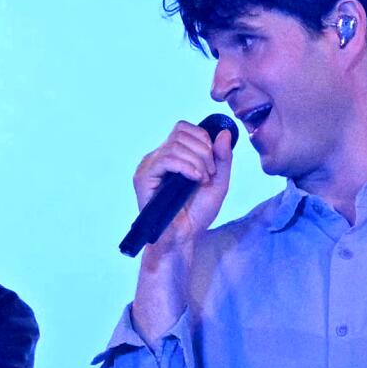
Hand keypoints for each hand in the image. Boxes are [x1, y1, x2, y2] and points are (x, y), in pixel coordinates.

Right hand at [133, 120, 234, 256]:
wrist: (184, 238)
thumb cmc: (197, 214)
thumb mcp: (218, 182)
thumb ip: (223, 158)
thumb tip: (223, 132)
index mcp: (170, 155)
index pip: (183, 128)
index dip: (202, 139)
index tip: (212, 165)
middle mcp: (157, 158)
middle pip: (181, 132)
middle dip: (203, 151)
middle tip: (209, 175)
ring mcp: (148, 167)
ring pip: (175, 144)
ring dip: (197, 161)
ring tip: (202, 180)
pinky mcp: (143, 178)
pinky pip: (166, 159)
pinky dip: (185, 166)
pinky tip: (194, 179)